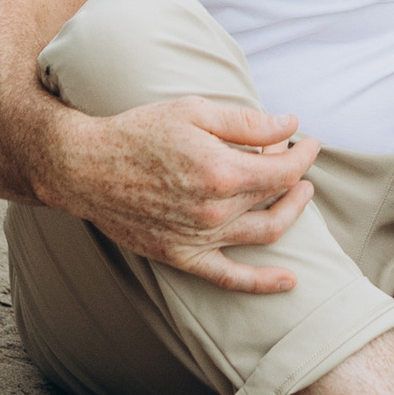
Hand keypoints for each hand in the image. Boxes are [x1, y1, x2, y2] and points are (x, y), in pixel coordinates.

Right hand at [46, 93, 321, 293]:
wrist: (86, 169)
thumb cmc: (139, 132)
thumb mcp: (194, 111)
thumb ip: (247, 121)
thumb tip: (291, 125)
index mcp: (222, 170)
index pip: (284, 168)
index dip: (303, 154)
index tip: (308, 140)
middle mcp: (215, 210)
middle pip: (277, 197)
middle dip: (297, 177)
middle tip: (299, 161)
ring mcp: (199, 238)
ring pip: (265, 235)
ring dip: (291, 214)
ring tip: (299, 196)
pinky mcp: (182, 256)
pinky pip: (230, 277)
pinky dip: (262, 283)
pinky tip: (288, 281)